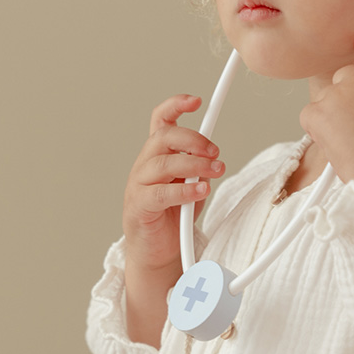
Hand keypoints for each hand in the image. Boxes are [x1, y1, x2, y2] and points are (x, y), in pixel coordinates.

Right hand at [123, 95, 224, 272]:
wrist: (157, 252)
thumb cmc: (174, 215)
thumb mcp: (192, 185)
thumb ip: (200, 169)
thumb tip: (213, 158)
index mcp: (157, 154)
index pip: (160, 120)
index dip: (175, 106)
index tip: (196, 101)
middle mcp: (145, 164)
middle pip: (163, 137)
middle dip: (193, 140)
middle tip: (215, 152)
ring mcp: (138, 184)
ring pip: (163, 163)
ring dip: (194, 164)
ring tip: (215, 171)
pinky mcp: (138, 206)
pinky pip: (160, 193)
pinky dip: (184, 190)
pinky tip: (201, 190)